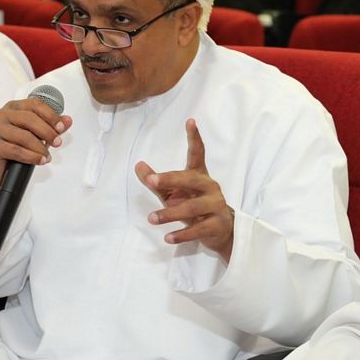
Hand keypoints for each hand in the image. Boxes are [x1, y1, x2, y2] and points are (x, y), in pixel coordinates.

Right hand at [0, 97, 73, 233]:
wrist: (0, 170)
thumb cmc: (16, 147)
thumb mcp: (37, 134)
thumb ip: (52, 126)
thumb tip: (67, 120)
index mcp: (13, 107)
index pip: (35, 105)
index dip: (51, 115)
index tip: (61, 127)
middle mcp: (2, 115)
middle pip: (29, 119)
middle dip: (47, 132)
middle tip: (57, 142)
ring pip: (24, 136)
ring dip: (40, 147)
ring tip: (47, 156)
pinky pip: (16, 150)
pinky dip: (31, 156)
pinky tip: (40, 160)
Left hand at [135, 119, 234, 261]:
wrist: (222, 231)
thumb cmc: (194, 206)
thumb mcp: (173, 194)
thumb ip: (157, 181)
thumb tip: (137, 165)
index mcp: (199, 176)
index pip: (197, 153)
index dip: (194, 137)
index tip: (190, 121)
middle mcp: (209, 187)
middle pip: (190, 179)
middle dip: (170, 179)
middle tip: (151, 181)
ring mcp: (215, 206)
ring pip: (192, 207)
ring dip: (170, 213)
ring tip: (152, 218)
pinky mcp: (216, 225)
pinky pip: (197, 229)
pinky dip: (182, 234)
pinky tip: (168, 238)